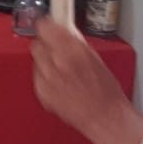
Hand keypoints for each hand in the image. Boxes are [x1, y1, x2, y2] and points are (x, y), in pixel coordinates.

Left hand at [30, 18, 142, 143]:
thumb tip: (62, 30)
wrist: (105, 117)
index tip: (50, 26)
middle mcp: (55, 63)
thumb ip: (74, 42)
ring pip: (36, 59)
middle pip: (37, 43)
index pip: (44, 26)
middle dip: (46, 44)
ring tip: (62, 69)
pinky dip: (45, 76)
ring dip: (45, 60)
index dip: (47, 26)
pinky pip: (37, 77)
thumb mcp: (94, 56)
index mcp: (71, 50)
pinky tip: (60, 83)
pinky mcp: (41, 93)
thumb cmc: (106, 90)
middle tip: (57, 49)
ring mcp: (46, 79)